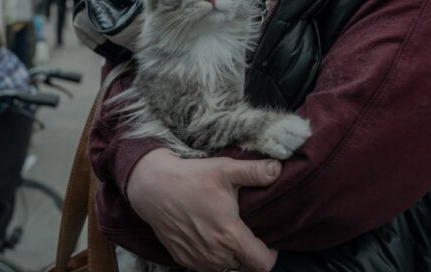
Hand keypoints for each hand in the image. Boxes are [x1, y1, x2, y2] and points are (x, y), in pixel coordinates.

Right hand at [127, 148, 279, 271]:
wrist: (152, 187)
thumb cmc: (190, 177)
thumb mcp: (225, 169)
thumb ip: (255, 172)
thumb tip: (278, 169)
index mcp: (230, 236)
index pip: (262, 264)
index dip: (271, 253)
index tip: (268, 238)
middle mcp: (215, 254)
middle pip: (245, 266)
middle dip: (250, 252)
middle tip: (247, 230)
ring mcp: (197, 259)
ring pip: (226, 267)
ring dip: (231, 255)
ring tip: (227, 232)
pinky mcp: (183, 258)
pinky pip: (206, 266)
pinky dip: (212, 256)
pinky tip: (208, 235)